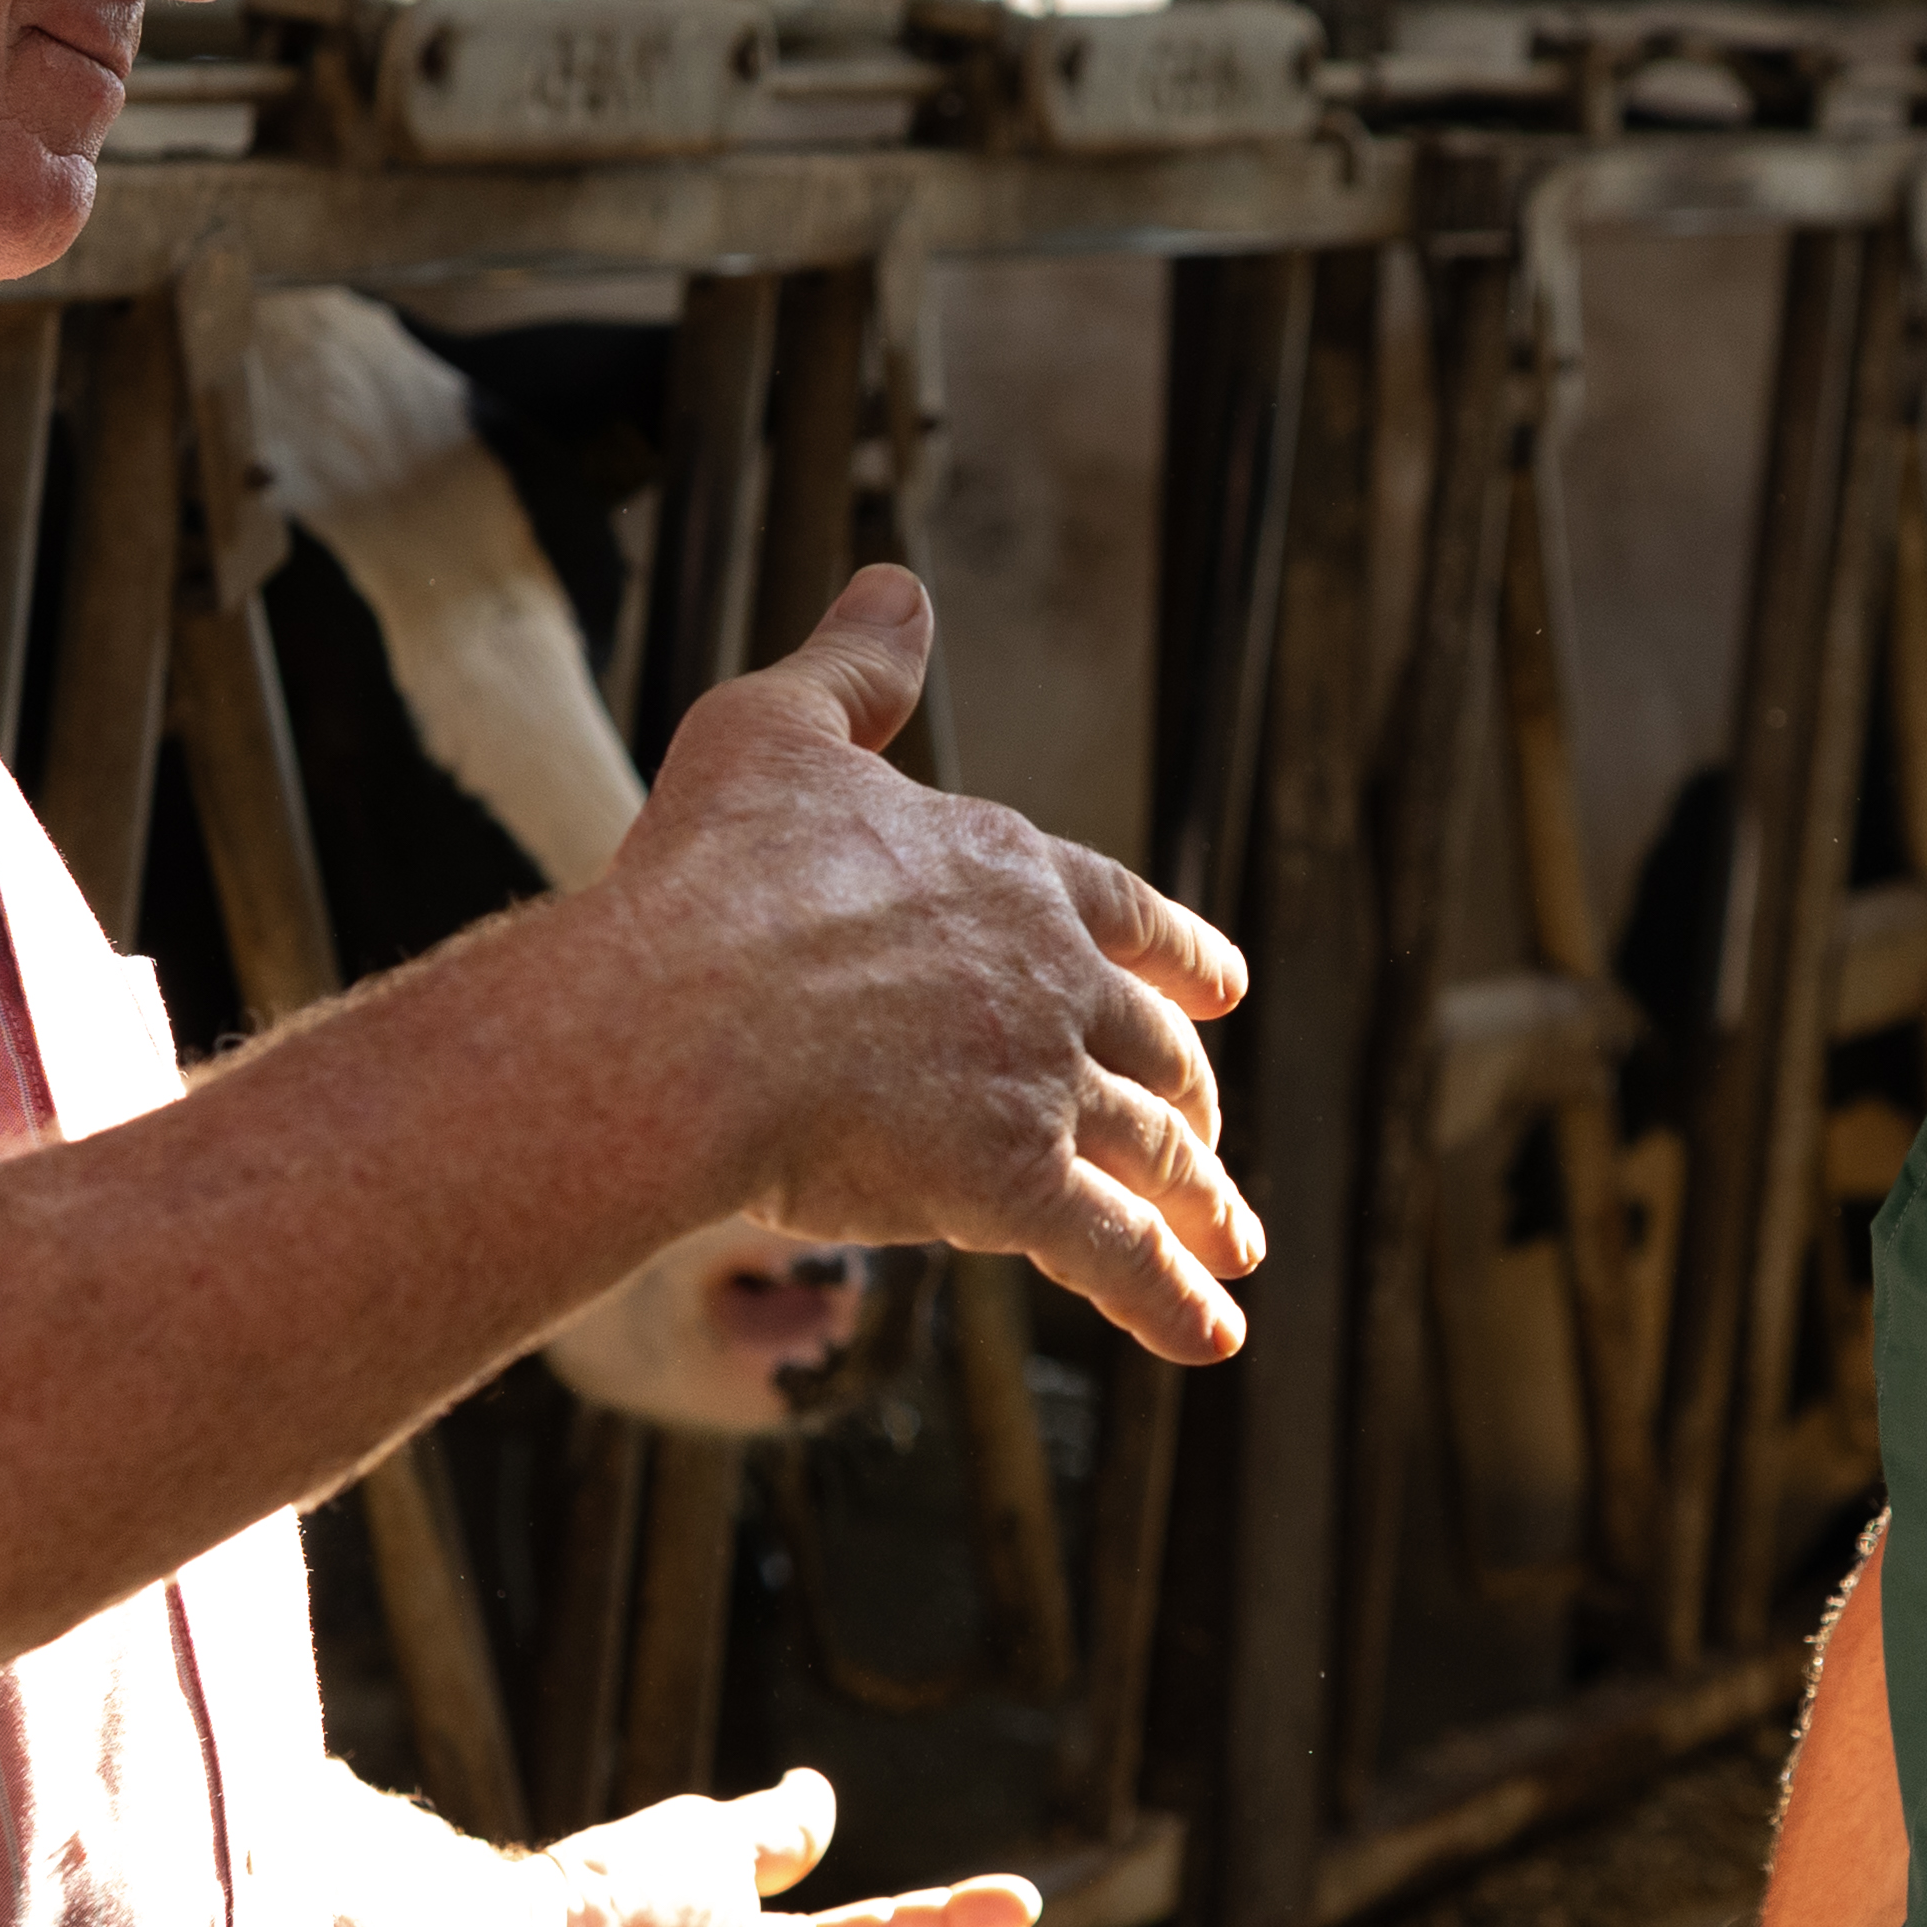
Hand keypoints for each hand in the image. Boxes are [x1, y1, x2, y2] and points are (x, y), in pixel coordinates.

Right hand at [598, 568, 1259, 1366]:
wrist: (689, 1012)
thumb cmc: (713, 872)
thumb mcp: (775, 730)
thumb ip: (851, 670)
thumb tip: (898, 587)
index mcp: (1005, 870)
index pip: (1121, 912)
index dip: (1173, 953)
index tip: (1219, 986)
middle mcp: (1048, 974)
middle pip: (1148, 1042)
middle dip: (1185, 1093)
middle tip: (1206, 1134)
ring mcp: (1043, 1081)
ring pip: (1151, 1148)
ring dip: (1202, 1202)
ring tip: (1237, 1246)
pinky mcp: (1018, 1184)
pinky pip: (1116, 1253)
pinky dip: (1172, 1301)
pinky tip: (1210, 1339)